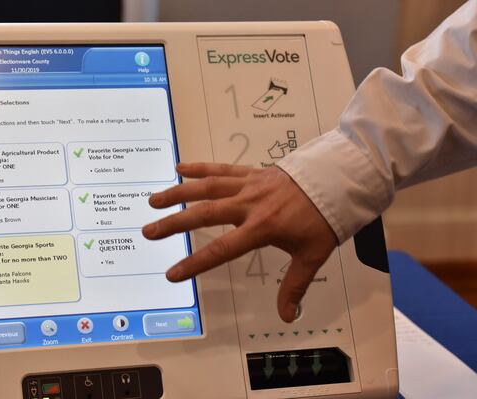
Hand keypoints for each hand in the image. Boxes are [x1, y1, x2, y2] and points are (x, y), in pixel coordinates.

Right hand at [142, 162, 337, 321]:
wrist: (336, 182)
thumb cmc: (323, 218)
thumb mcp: (311, 255)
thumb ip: (294, 286)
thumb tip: (288, 316)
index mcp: (261, 227)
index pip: (221, 249)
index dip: (195, 263)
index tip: (172, 273)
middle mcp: (249, 204)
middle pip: (204, 214)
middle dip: (174, 224)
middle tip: (149, 231)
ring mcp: (248, 185)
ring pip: (207, 188)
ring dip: (179, 193)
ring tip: (155, 199)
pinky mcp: (252, 172)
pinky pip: (221, 168)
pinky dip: (201, 168)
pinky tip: (181, 168)